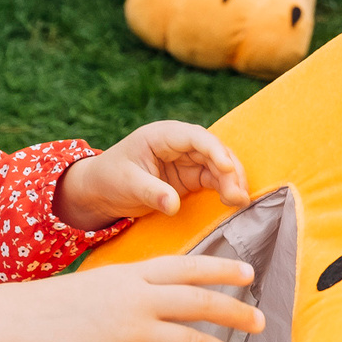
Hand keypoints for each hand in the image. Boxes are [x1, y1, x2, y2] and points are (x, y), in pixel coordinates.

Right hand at [0, 255, 263, 341]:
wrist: (22, 325)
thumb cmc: (63, 305)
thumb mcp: (105, 281)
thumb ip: (141, 286)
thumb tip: (179, 296)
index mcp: (133, 276)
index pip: (188, 267)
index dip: (222, 270)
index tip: (250, 275)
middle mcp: (137, 301)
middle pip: (199, 304)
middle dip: (236, 313)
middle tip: (261, 322)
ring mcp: (128, 335)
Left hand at [54, 121, 249, 229]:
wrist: (101, 190)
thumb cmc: (109, 178)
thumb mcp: (127, 184)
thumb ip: (151, 192)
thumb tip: (174, 205)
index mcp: (162, 135)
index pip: (194, 137)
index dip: (214, 150)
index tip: (227, 167)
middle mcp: (179, 144)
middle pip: (213, 151)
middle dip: (230, 170)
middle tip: (239, 195)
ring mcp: (187, 160)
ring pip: (218, 166)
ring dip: (232, 181)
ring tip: (241, 202)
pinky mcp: (191, 178)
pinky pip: (214, 180)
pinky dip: (225, 190)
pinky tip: (234, 203)